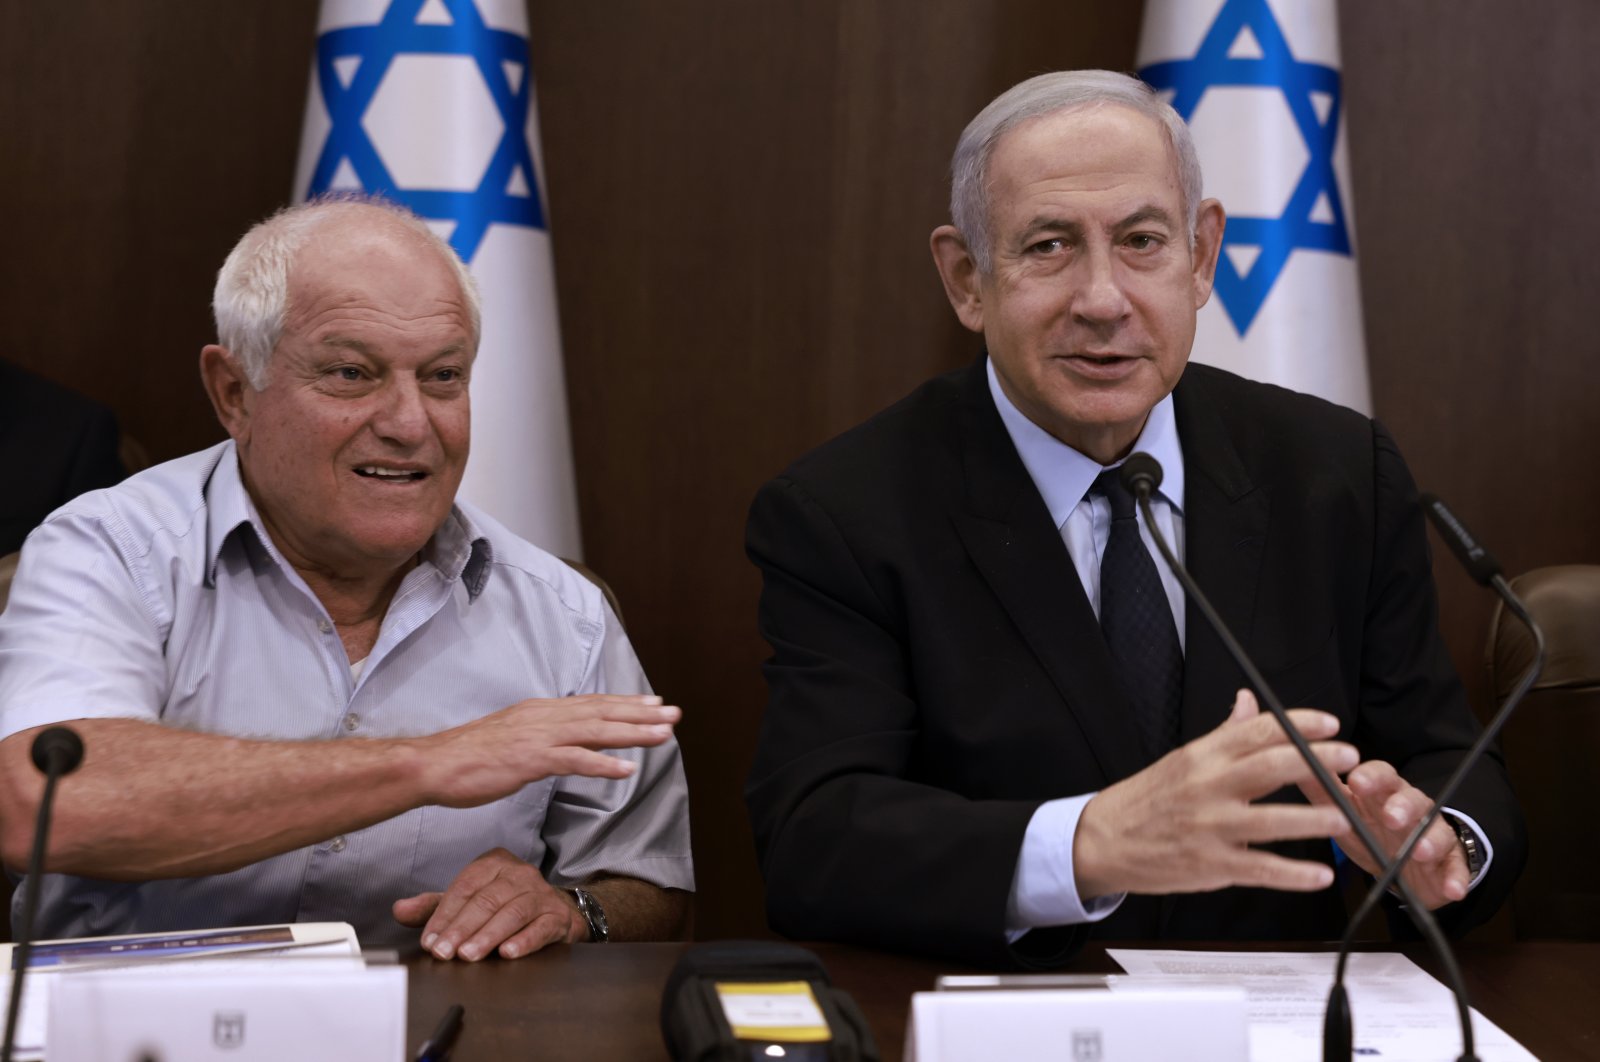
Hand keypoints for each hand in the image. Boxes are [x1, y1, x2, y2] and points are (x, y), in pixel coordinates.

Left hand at [393, 848, 583, 960]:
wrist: (555, 910)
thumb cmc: (505, 904)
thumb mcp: (470, 900)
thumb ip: (436, 906)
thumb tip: (400, 910)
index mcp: (494, 863)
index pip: (465, 887)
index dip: (444, 915)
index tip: (429, 940)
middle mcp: (519, 874)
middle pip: (487, 900)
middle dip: (462, 928)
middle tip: (444, 952)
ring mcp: (540, 893)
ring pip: (512, 913)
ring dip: (488, 935)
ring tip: (469, 955)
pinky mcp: (557, 916)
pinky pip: (540, 927)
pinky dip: (524, 940)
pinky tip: (508, 953)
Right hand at [420, 694, 679, 807]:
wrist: (434, 765)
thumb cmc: (469, 757)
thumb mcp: (511, 737)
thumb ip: (539, 736)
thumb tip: (561, 742)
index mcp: (540, 711)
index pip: (591, 704)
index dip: (625, 704)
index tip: (654, 704)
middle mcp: (544, 717)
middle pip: (602, 712)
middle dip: (641, 714)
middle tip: (675, 714)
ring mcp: (538, 737)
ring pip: (595, 731)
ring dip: (633, 733)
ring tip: (664, 736)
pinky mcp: (530, 760)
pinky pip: (574, 761)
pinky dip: (603, 765)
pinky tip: (627, 771)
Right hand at [1074, 689, 1356, 899]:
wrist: (1104, 840)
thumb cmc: (1147, 799)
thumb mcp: (1183, 759)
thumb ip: (1224, 735)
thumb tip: (1250, 701)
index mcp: (1202, 757)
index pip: (1256, 731)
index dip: (1299, 724)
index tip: (1331, 724)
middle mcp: (1207, 787)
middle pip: (1269, 767)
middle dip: (1316, 761)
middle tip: (1352, 759)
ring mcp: (1210, 827)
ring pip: (1270, 822)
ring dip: (1312, 819)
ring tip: (1345, 818)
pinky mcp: (1211, 865)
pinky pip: (1260, 869)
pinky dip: (1294, 875)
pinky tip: (1321, 875)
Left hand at [1297, 759, 1469, 908]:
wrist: (1408, 866)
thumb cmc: (1373, 832)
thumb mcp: (1345, 815)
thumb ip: (1323, 794)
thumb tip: (1295, 766)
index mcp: (1384, 794)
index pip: (1382, 775)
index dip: (1371, 777)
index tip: (1356, 781)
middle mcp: (1412, 809)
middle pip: (1412, 800)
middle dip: (1402, 807)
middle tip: (1390, 817)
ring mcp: (1434, 834)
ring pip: (1437, 831)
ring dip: (1430, 841)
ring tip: (1420, 851)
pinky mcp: (1451, 862)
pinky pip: (1457, 867)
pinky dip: (1457, 878)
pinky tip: (1453, 889)